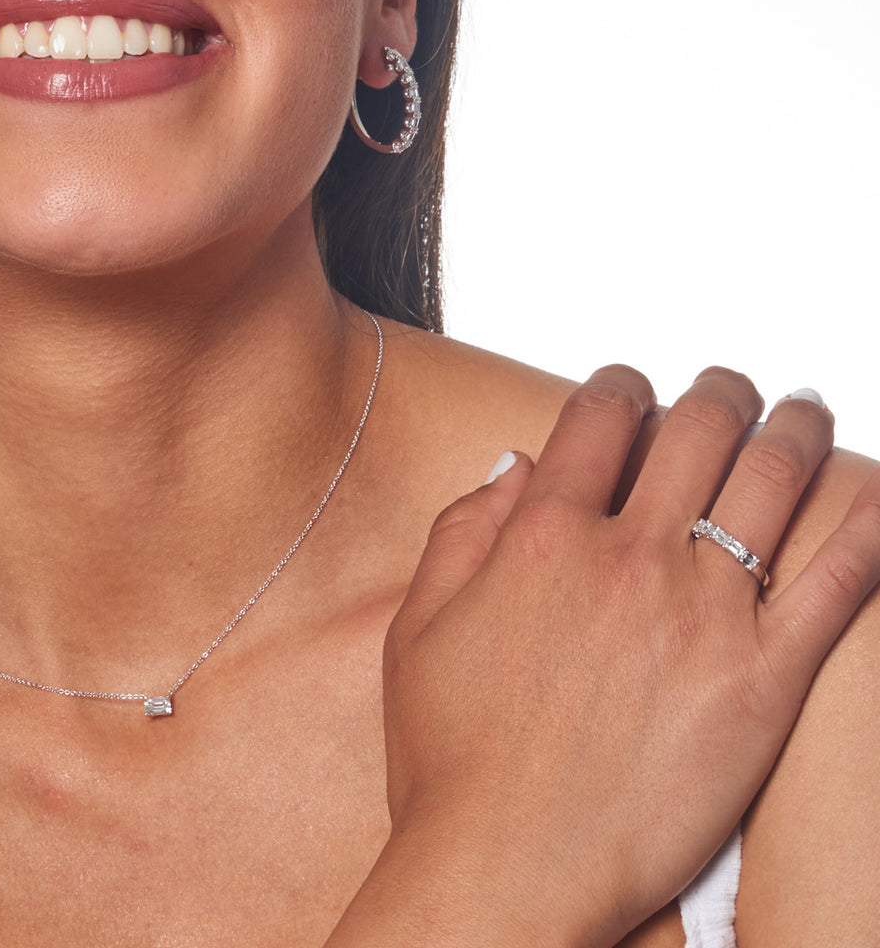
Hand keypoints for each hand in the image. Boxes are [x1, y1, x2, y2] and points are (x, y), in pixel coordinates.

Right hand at [328, 366, 879, 947]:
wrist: (506, 868)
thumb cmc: (454, 759)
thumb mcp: (419, 627)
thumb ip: (463, 530)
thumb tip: (517, 464)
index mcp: (543, 536)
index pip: (599, 416)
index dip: (619, 384)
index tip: (629, 386)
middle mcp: (628, 556)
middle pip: (697, 429)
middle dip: (718, 390)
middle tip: (729, 388)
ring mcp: (703, 615)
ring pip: (771, 482)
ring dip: (794, 430)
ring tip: (804, 414)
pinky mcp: (762, 681)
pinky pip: (835, 581)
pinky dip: (866, 526)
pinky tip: (876, 496)